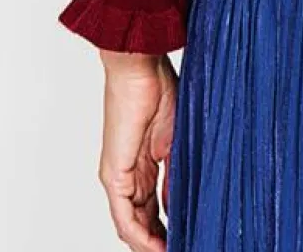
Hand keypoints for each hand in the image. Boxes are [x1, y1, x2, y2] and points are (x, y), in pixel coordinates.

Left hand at [98, 49, 178, 250]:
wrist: (140, 68)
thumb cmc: (158, 88)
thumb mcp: (176, 139)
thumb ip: (176, 173)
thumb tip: (180, 204)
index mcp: (142, 166)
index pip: (152, 208)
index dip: (168, 227)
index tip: (188, 235)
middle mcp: (127, 176)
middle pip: (141, 222)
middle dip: (159, 240)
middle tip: (182, 246)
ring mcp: (118, 177)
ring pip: (131, 225)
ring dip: (149, 244)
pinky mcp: (114, 175)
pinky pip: (124, 217)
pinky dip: (139, 236)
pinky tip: (154, 247)